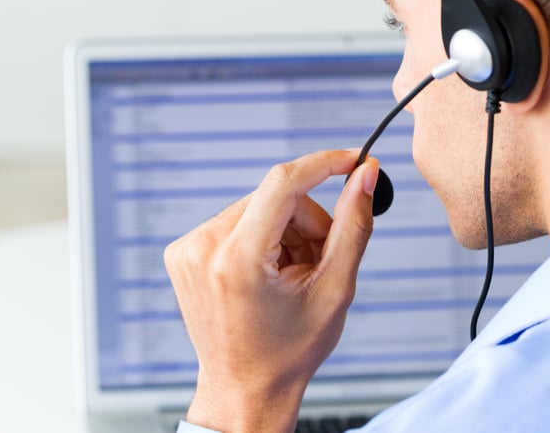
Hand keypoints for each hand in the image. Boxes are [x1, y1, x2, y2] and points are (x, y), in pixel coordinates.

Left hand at [164, 149, 378, 432]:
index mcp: (237, 260)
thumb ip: (353, 226)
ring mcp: (188, 248)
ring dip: (287, 231)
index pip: (283, 182)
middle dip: (308, 222)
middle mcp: (203, 248)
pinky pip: (238, 220)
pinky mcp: (183, 251)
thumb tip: (365, 176)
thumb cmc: (289, 351)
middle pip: (276, 197)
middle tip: (320, 262)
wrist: (244, 389)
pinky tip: (271, 272)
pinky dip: (264, 237)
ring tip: (293, 276)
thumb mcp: (334, 289)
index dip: (324, 164)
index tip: (353, 161)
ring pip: (259, 207)